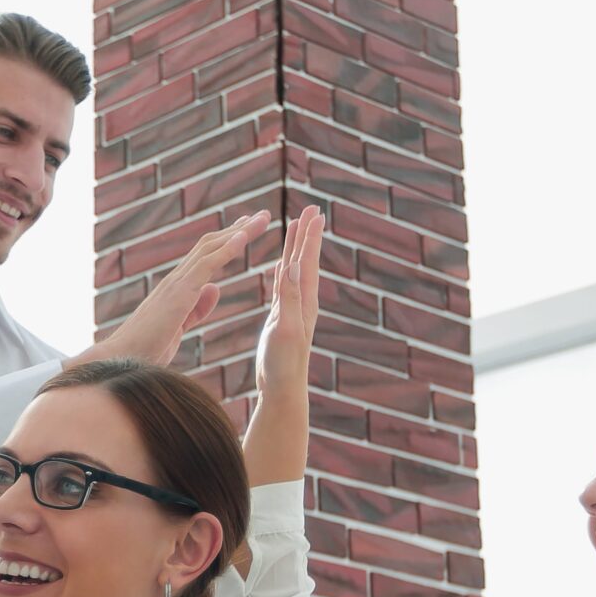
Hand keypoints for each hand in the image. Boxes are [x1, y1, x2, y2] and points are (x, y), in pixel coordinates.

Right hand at [72, 212, 269, 369]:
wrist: (122, 359)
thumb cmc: (147, 348)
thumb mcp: (181, 326)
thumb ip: (197, 308)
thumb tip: (214, 289)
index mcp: (178, 287)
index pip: (206, 255)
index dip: (228, 241)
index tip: (246, 229)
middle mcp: (176, 278)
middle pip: (210, 244)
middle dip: (238, 229)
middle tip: (262, 216)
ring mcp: (176, 282)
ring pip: (211, 247)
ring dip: (239, 232)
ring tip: (261, 219)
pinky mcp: (179, 292)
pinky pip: (206, 264)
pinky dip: (226, 249)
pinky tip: (242, 237)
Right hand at [254, 204, 323, 401]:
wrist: (282, 389)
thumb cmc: (284, 363)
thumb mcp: (286, 328)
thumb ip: (289, 297)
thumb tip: (290, 266)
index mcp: (304, 301)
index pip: (307, 261)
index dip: (310, 236)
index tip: (314, 212)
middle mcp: (302, 301)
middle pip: (304, 259)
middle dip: (306, 233)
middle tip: (310, 207)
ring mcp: (293, 308)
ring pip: (293, 269)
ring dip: (296, 246)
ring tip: (297, 225)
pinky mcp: (282, 317)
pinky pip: (283, 284)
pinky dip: (283, 268)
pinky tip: (282, 262)